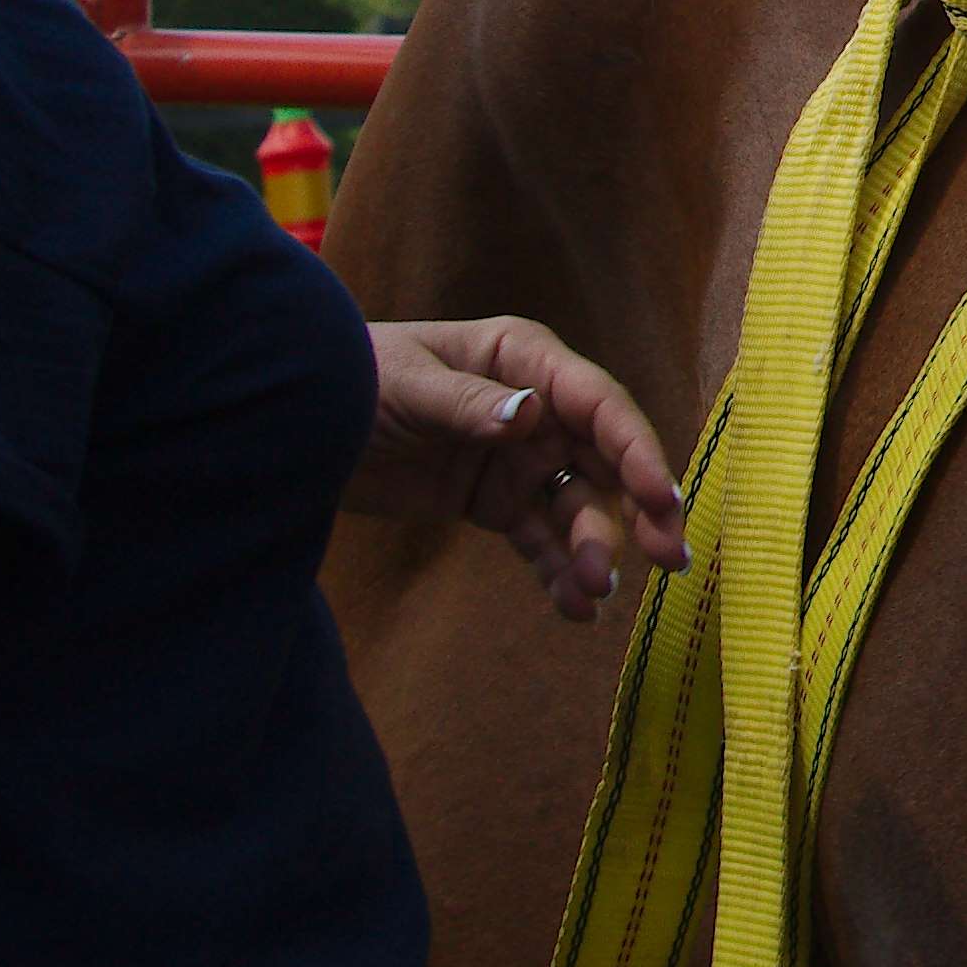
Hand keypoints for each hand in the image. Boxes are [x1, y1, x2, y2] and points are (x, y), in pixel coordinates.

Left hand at [351, 316, 689, 620]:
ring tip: (594, 593)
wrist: (296, 424)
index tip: (661, 498)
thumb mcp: (406, 386)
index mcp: (524, 358)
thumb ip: (469, 404)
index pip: (597, 404)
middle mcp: (537, 407)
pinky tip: (575, 608)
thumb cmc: (352, 379)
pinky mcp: (493, 501)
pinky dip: (557, 572)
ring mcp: (517, 457)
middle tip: (670, 557)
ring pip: (576, 506)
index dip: (636, 449)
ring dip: (592, 548)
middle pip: (606, 458)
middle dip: (640, 508)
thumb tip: (534, 414)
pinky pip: (537, 538)